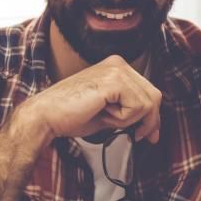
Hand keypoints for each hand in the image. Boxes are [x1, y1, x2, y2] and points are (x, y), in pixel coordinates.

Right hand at [19, 56, 161, 143]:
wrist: (47, 116)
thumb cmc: (71, 115)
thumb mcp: (109, 112)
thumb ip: (129, 111)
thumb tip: (151, 124)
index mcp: (117, 67)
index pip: (148, 91)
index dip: (153, 116)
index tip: (149, 134)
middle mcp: (118, 64)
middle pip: (154, 95)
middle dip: (150, 121)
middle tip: (139, 136)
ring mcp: (117, 70)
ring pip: (148, 103)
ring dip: (130, 120)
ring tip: (106, 117)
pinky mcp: (114, 81)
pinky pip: (136, 107)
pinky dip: (123, 118)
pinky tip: (103, 113)